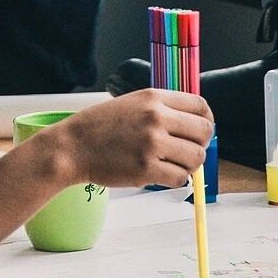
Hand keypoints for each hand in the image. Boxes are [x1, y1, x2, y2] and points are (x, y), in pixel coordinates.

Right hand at [47, 89, 214, 188]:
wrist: (72, 147)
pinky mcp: (146, 168)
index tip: (199, 132)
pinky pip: (180, 177)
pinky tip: (161, 175)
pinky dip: (175, 179)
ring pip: (195, 157)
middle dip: (199, 145)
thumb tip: (193, 125)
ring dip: (188, 165)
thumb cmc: (99, 127)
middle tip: (186, 152)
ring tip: (171, 165)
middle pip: (204, 132)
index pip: (201, 106)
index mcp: (154, 98)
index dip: (206, 121)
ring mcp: (152, 143)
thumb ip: (161, 109)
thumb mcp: (131, 103)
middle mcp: (156, 117)